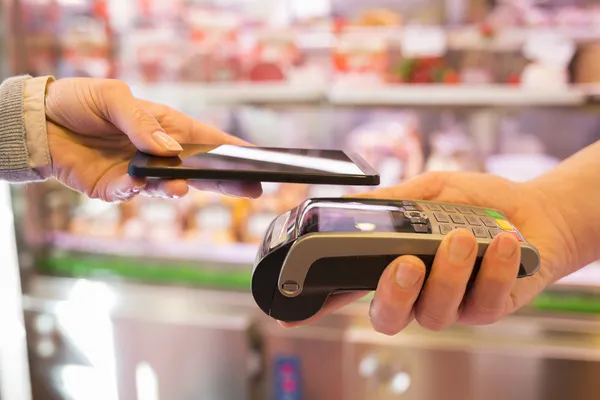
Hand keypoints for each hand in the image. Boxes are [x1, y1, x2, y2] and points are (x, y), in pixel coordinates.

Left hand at [44, 78, 261, 201]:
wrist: (39, 124)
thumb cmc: (80, 101)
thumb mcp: (113, 98)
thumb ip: (142, 122)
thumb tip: (169, 149)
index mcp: (165, 125)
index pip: (206, 139)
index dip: (232, 150)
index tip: (258, 159)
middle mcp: (158, 152)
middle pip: (201, 169)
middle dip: (227, 180)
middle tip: (253, 188)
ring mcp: (140, 173)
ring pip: (171, 185)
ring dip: (180, 187)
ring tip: (184, 187)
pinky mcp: (117, 189)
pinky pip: (134, 192)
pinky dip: (141, 188)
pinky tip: (142, 182)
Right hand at [283, 172, 575, 333]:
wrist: (534, 211)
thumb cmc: (476, 202)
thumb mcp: (430, 190)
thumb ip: (393, 200)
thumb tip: (350, 203)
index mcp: (394, 266)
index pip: (351, 290)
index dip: (320, 304)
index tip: (294, 310)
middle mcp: (418, 292)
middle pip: (388, 318)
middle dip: (394, 294)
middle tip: (406, 262)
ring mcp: (452, 304)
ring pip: (437, 311)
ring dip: (449, 273)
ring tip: (463, 236)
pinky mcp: (489, 308)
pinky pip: (485, 302)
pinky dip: (495, 269)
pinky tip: (506, 241)